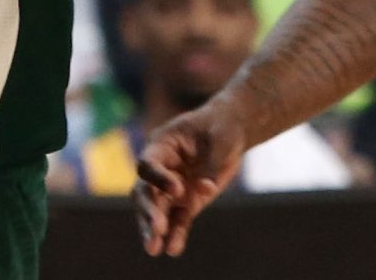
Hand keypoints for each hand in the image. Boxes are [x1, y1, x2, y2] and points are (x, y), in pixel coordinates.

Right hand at [134, 104, 246, 256]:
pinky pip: (178, 221)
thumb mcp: (221, 138)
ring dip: (154, 229)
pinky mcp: (187, 202)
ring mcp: (172, 189)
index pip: (148, 165)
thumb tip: (205, 190)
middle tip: (157, 228)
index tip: (178, 190)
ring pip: (157, 211)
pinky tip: (174, 249)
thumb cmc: (221, 126)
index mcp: (162, 146)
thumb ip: (211, 163)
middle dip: (149, 211)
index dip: (158, 179)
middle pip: (145, 192)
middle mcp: (161, 170)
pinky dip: (176, 235)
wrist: (231, 132)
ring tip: (154, 249)